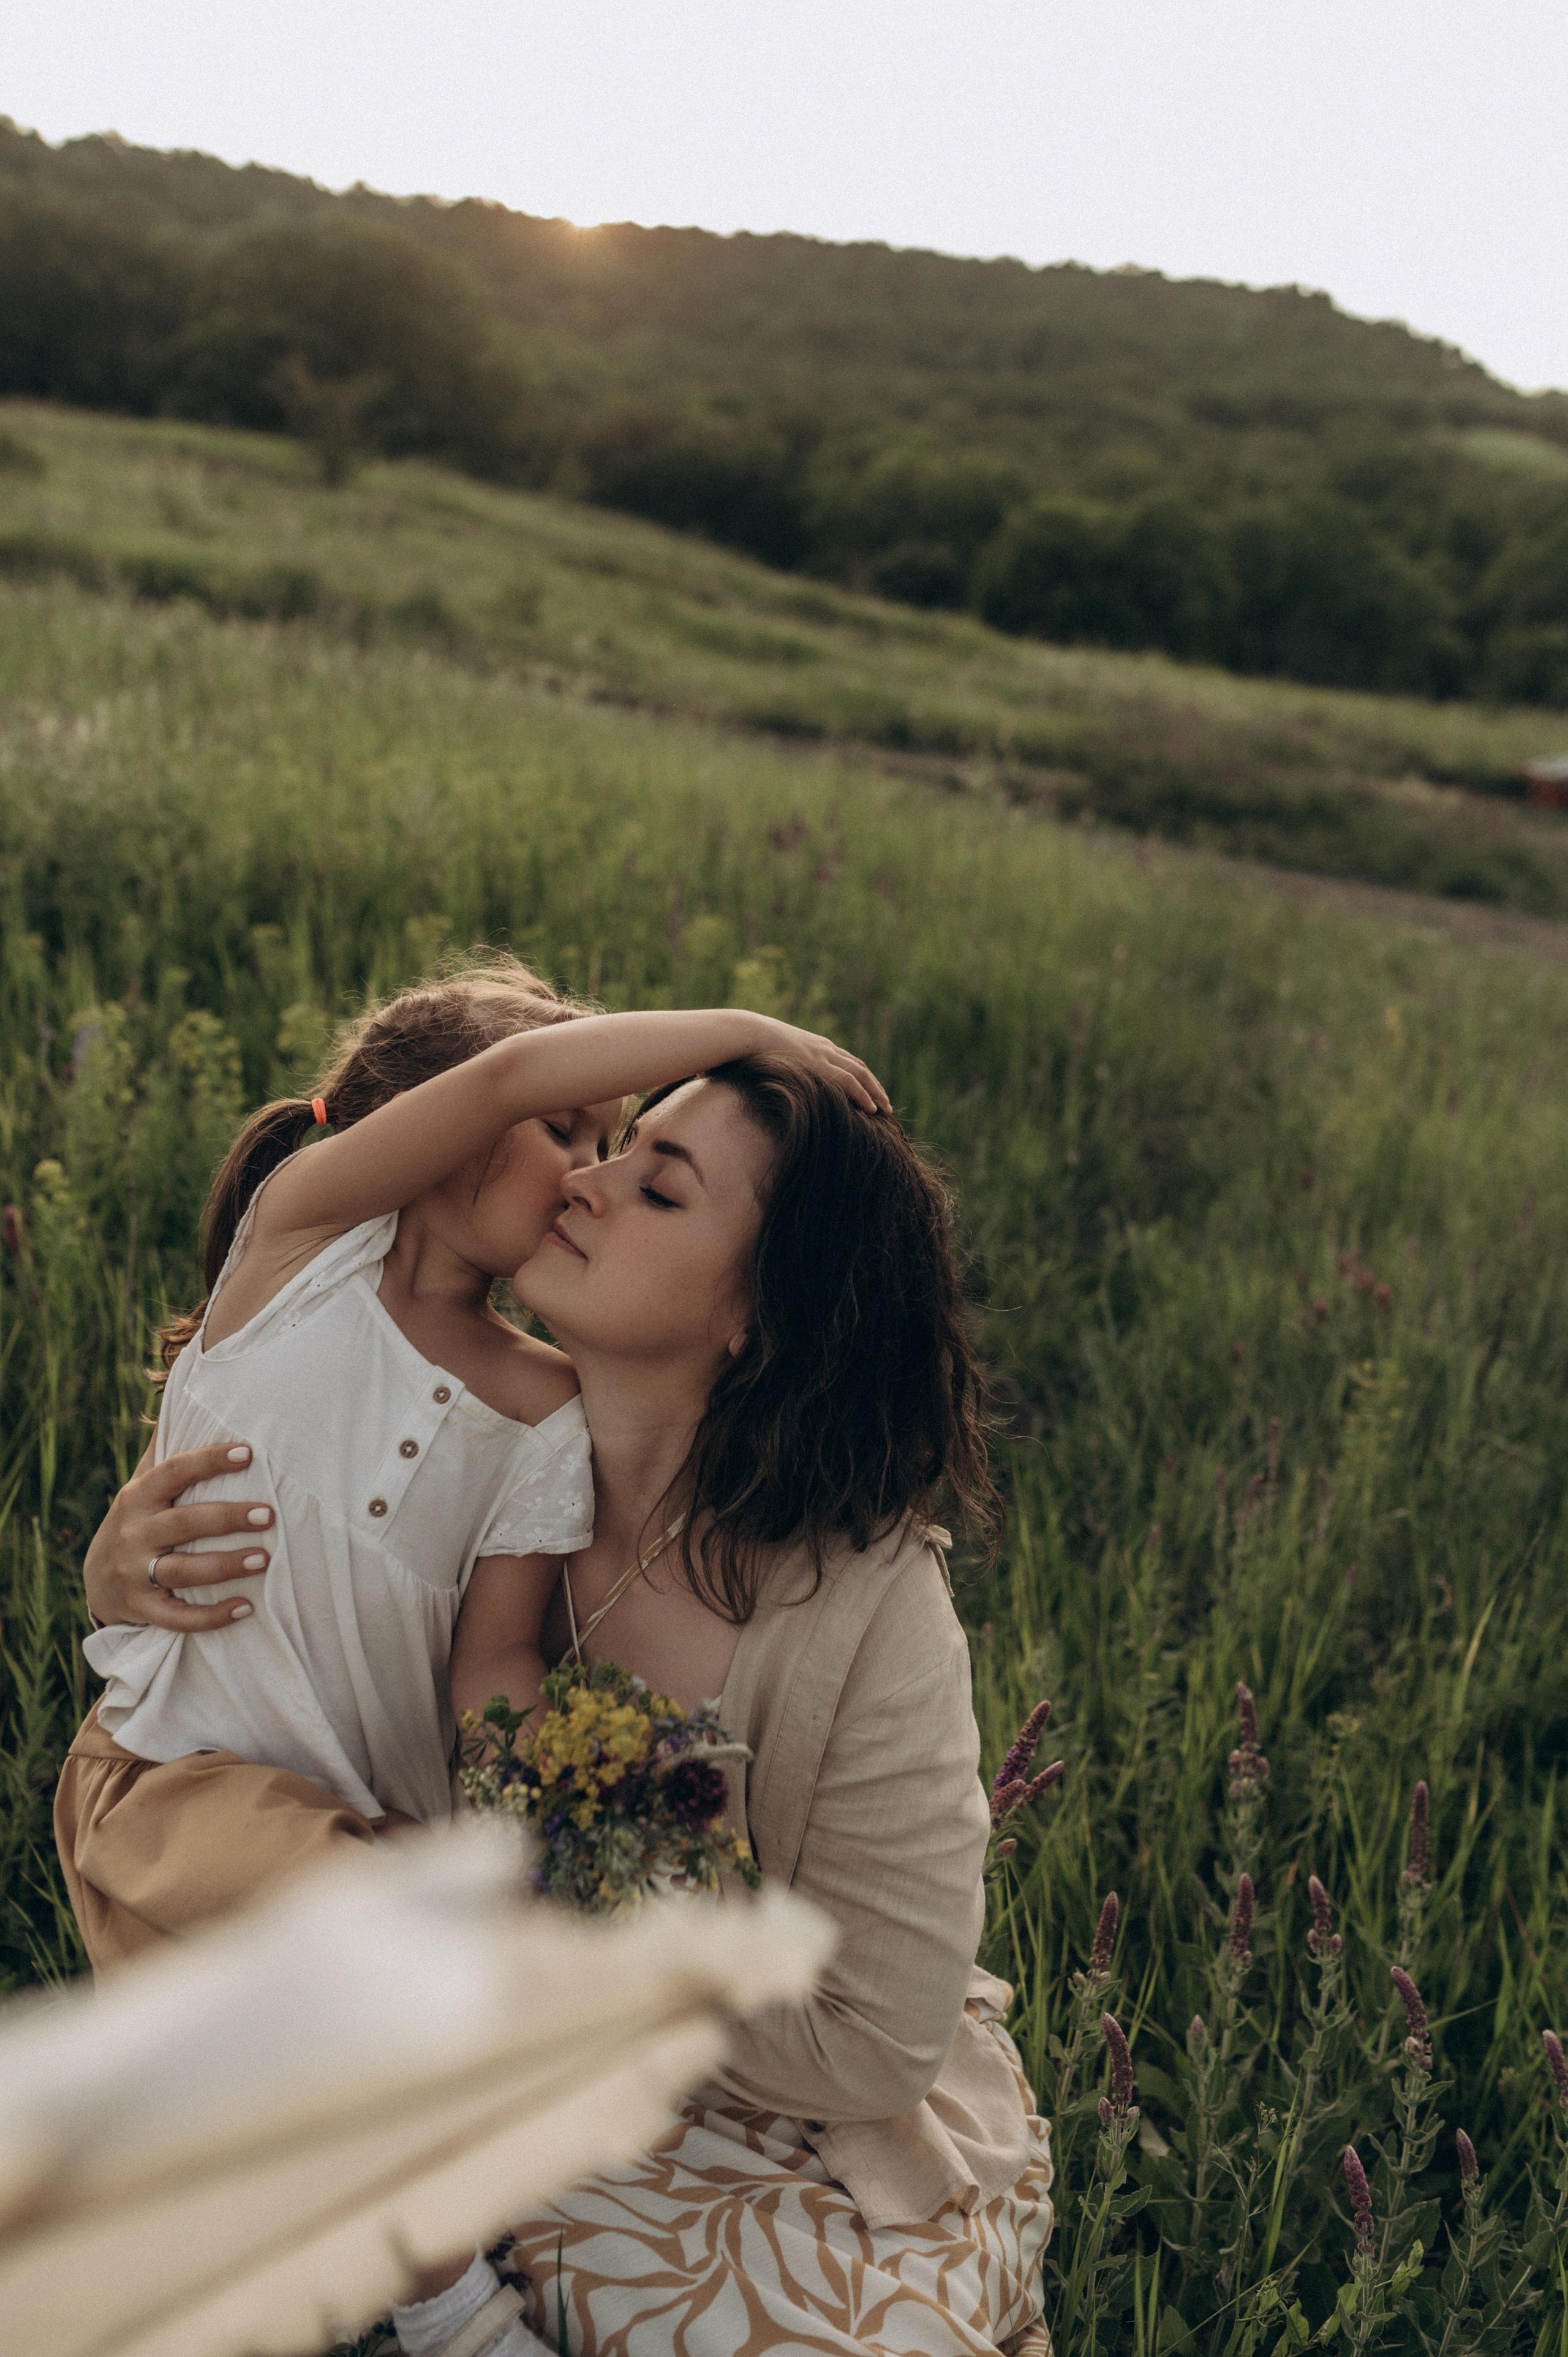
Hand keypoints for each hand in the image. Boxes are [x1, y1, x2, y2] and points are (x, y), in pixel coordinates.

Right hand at [83, 1441, 271, 1632]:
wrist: (98, 1582)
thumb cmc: (141, 1522)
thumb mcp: (145, 1486)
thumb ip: (168, 1451)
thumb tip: (190, 1391)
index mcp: (140, 1495)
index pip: (176, 1470)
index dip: (210, 1460)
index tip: (249, 1452)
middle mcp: (135, 1532)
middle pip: (185, 1523)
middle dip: (227, 1518)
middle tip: (269, 1514)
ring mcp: (135, 1572)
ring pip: (183, 1571)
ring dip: (225, 1566)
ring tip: (264, 1559)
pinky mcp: (141, 1609)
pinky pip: (177, 1617)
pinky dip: (210, 1617)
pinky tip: (245, 1609)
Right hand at [743, 1017, 890, 1114]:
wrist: (746, 1032)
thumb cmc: (751, 1044)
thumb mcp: (773, 1053)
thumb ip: (782, 1062)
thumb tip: (774, 1074)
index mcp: (816, 1045)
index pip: (847, 1061)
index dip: (862, 1077)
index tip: (871, 1091)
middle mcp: (824, 1049)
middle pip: (859, 1068)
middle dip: (874, 1086)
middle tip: (885, 1103)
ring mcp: (822, 1055)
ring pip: (859, 1074)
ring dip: (875, 1092)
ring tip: (885, 1110)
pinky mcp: (818, 1065)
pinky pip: (848, 1081)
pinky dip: (862, 1094)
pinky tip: (871, 1108)